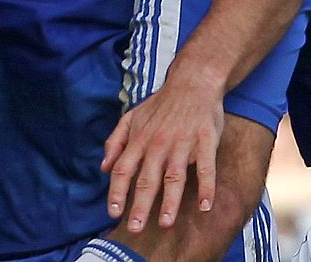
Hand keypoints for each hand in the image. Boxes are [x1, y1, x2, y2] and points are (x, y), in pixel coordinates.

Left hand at [102, 65, 222, 232]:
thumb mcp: (131, 117)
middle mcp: (158, 143)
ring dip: (170, 202)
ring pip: (174, 176)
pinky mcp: (205, 141)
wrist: (192, 82)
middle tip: (135, 228)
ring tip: (165, 223)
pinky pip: (206, 167)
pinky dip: (206, 187)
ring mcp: (182, 143)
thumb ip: (115, 141)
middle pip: (147, 179)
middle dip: (140, 205)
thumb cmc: (161, 104)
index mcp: (140, 140)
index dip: (117, 192)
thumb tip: (104, 168)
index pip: (124, 169)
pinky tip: (206, 205)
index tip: (113, 212)